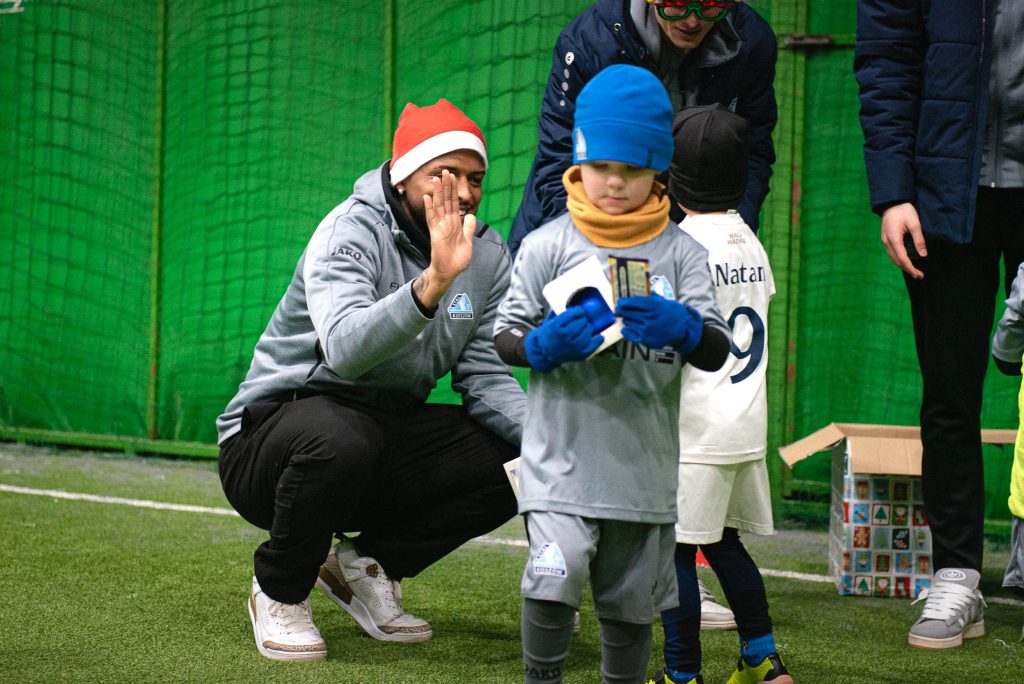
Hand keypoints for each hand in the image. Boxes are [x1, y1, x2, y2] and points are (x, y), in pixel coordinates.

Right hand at [416, 170, 475, 307]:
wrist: (449, 272)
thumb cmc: (457, 259)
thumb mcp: (468, 241)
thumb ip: (469, 228)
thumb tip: (472, 216)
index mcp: (455, 223)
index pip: (454, 203)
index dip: (454, 190)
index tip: (454, 177)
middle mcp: (446, 222)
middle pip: (446, 201)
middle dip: (446, 186)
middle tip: (446, 171)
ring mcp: (440, 227)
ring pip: (439, 206)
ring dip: (437, 193)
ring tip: (437, 179)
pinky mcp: (435, 233)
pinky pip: (431, 218)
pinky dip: (430, 208)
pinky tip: (427, 197)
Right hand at [525, 307, 603, 372]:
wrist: (545, 354)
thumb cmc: (547, 336)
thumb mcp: (548, 322)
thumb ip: (557, 312)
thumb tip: (568, 302)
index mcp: (556, 326)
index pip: (574, 313)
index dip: (578, 310)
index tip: (579, 311)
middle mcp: (565, 336)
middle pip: (582, 321)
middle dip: (582, 319)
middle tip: (581, 320)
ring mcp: (573, 346)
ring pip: (588, 330)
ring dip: (588, 327)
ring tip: (586, 327)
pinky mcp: (580, 354)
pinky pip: (594, 344)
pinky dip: (598, 339)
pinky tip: (599, 336)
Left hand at [615, 296, 701, 353]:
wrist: (683, 330)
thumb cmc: (673, 313)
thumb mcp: (664, 301)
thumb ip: (651, 296)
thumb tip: (640, 288)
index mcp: (655, 306)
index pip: (633, 302)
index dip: (624, 302)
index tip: (619, 301)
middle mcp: (650, 318)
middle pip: (628, 313)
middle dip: (621, 310)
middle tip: (618, 309)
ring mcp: (647, 330)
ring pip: (628, 322)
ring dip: (626, 319)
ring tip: (629, 318)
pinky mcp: (646, 340)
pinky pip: (629, 334)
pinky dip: (626, 330)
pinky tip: (627, 327)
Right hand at [880, 202, 925, 278]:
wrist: (892, 202)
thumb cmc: (904, 211)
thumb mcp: (915, 224)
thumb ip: (919, 240)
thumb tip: (923, 255)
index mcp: (894, 239)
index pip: (902, 258)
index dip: (910, 268)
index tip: (918, 274)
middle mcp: (887, 242)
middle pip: (896, 261)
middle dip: (907, 269)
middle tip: (919, 275)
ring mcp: (884, 241)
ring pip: (893, 258)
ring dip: (902, 265)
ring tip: (913, 270)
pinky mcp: (886, 238)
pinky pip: (892, 253)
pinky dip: (899, 259)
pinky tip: (905, 260)